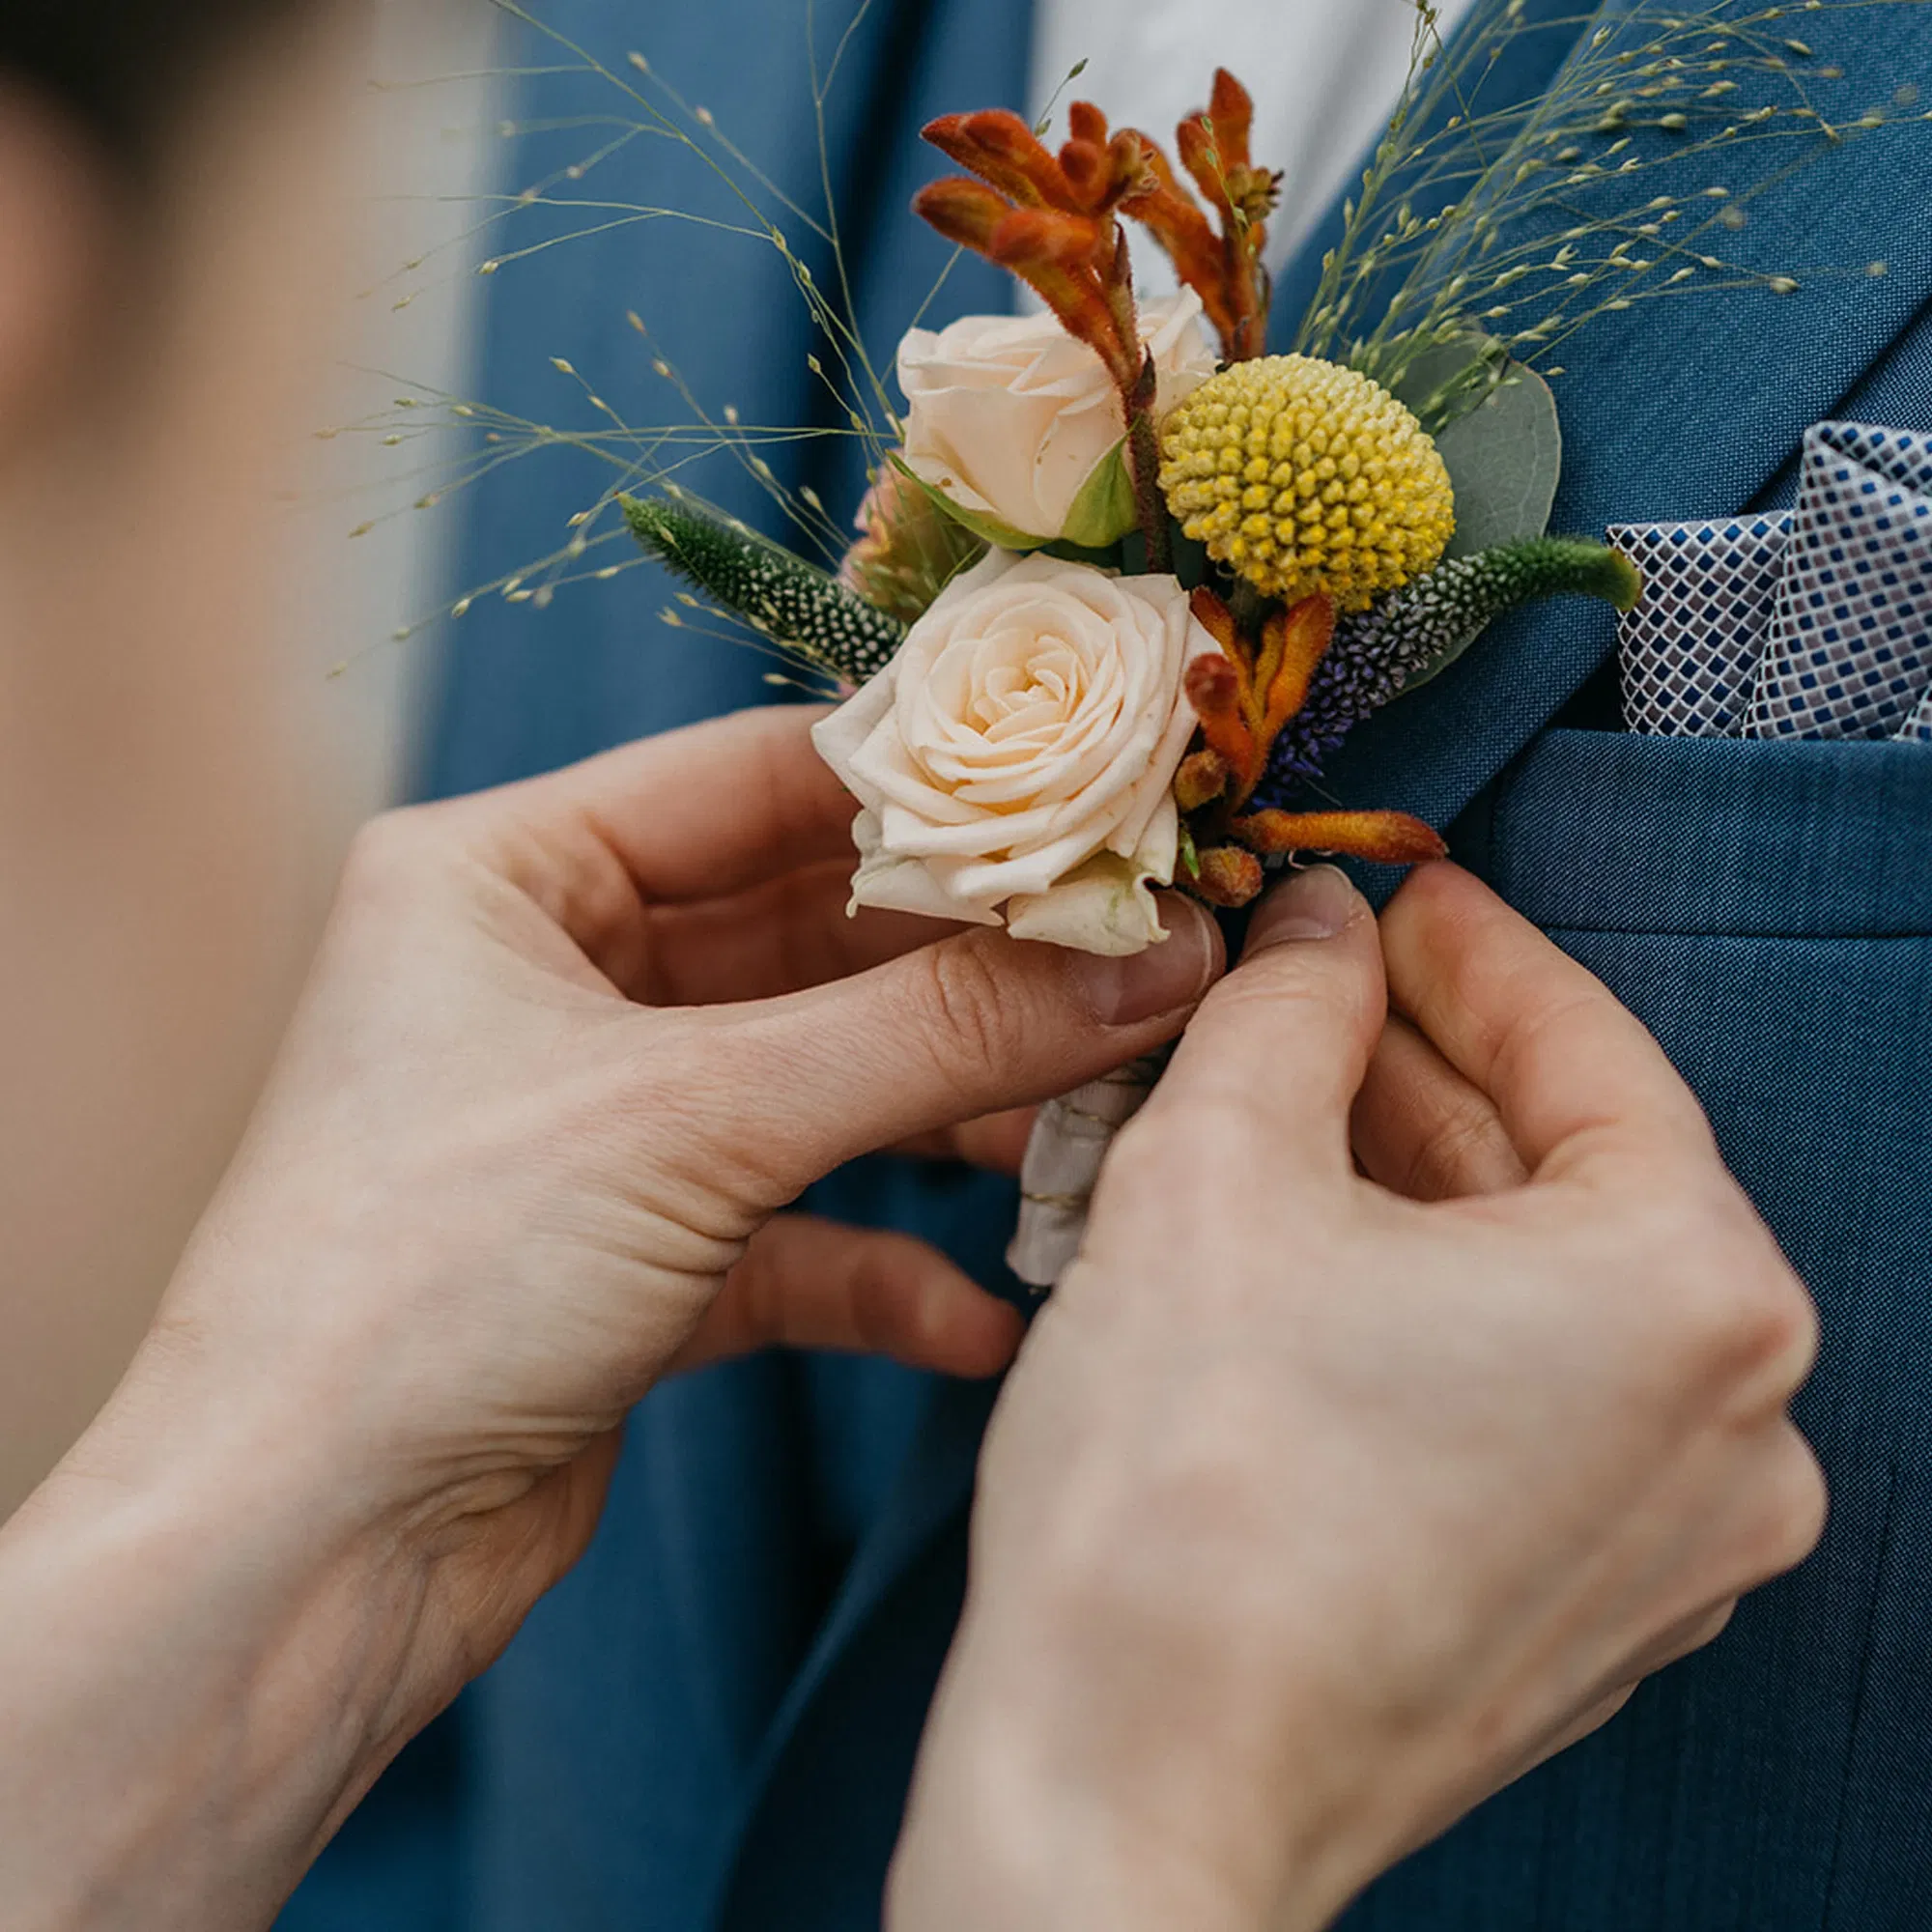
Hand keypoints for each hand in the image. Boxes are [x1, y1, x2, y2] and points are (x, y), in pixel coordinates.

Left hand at [5, 706, 1221, 1927]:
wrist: (294, 1555)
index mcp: (506, 872)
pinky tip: (974, 1318)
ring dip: (946, 1109)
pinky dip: (881, 1262)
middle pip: (807, 930)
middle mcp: (544, 975)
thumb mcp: (698, 1121)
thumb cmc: (426, 1279)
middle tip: (1136, 965)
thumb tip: (1151, 961)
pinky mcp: (627, 1251)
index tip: (1100, 803)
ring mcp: (589, 1116)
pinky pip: (790, 1223)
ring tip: (1087, 1128)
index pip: (759, 778)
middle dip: (970, 965)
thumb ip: (934, 1035)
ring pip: (814, 1076)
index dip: (937, 789)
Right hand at [891, 863, 1823, 1931]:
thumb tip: (1311, 930)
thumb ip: (1286, 1009)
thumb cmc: (1177, 1494)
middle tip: (1288, 999)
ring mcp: (1672, 1542)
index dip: (1463, 949)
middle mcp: (1735, 1429)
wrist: (1127, 1804)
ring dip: (1397, 1198)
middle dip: (1407, 1078)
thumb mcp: (1212, 1171)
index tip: (1385, 892)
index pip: (1585, 1049)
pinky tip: (1287, 1273)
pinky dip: (1416, 1318)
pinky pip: (1516, 1402)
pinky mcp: (1585, 1614)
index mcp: (1690, 1295)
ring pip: (1529, 1294)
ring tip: (1258, 1128)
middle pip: (1556, 1176)